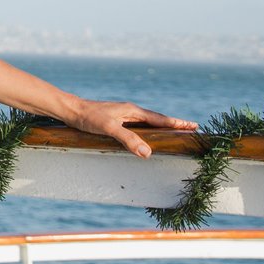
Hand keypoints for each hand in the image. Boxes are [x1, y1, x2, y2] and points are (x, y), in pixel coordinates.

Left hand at [61, 98, 197, 157]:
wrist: (70, 110)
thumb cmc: (88, 118)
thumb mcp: (109, 129)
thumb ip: (128, 139)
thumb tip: (148, 153)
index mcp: (133, 111)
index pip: (160, 118)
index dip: (177, 123)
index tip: (193, 125)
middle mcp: (130, 111)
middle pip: (157, 119)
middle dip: (173, 124)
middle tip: (190, 129)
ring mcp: (123, 115)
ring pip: (148, 123)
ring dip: (161, 127)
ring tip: (174, 133)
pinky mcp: (116, 120)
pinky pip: (138, 126)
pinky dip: (148, 131)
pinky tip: (147, 137)